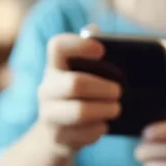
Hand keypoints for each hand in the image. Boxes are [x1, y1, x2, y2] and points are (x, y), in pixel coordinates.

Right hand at [36, 30, 120, 155]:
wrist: (56, 135)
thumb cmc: (76, 98)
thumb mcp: (79, 75)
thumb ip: (87, 54)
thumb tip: (95, 28)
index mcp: (54, 67)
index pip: (57, 46)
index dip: (79, 45)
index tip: (101, 50)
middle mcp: (46, 89)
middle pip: (76, 83)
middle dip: (104, 88)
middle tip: (119, 91)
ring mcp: (48, 114)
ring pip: (80, 111)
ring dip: (105, 109)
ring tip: (117, 108)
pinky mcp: (57, 137)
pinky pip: (85, 133)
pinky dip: (99, 129)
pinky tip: (103, 125)